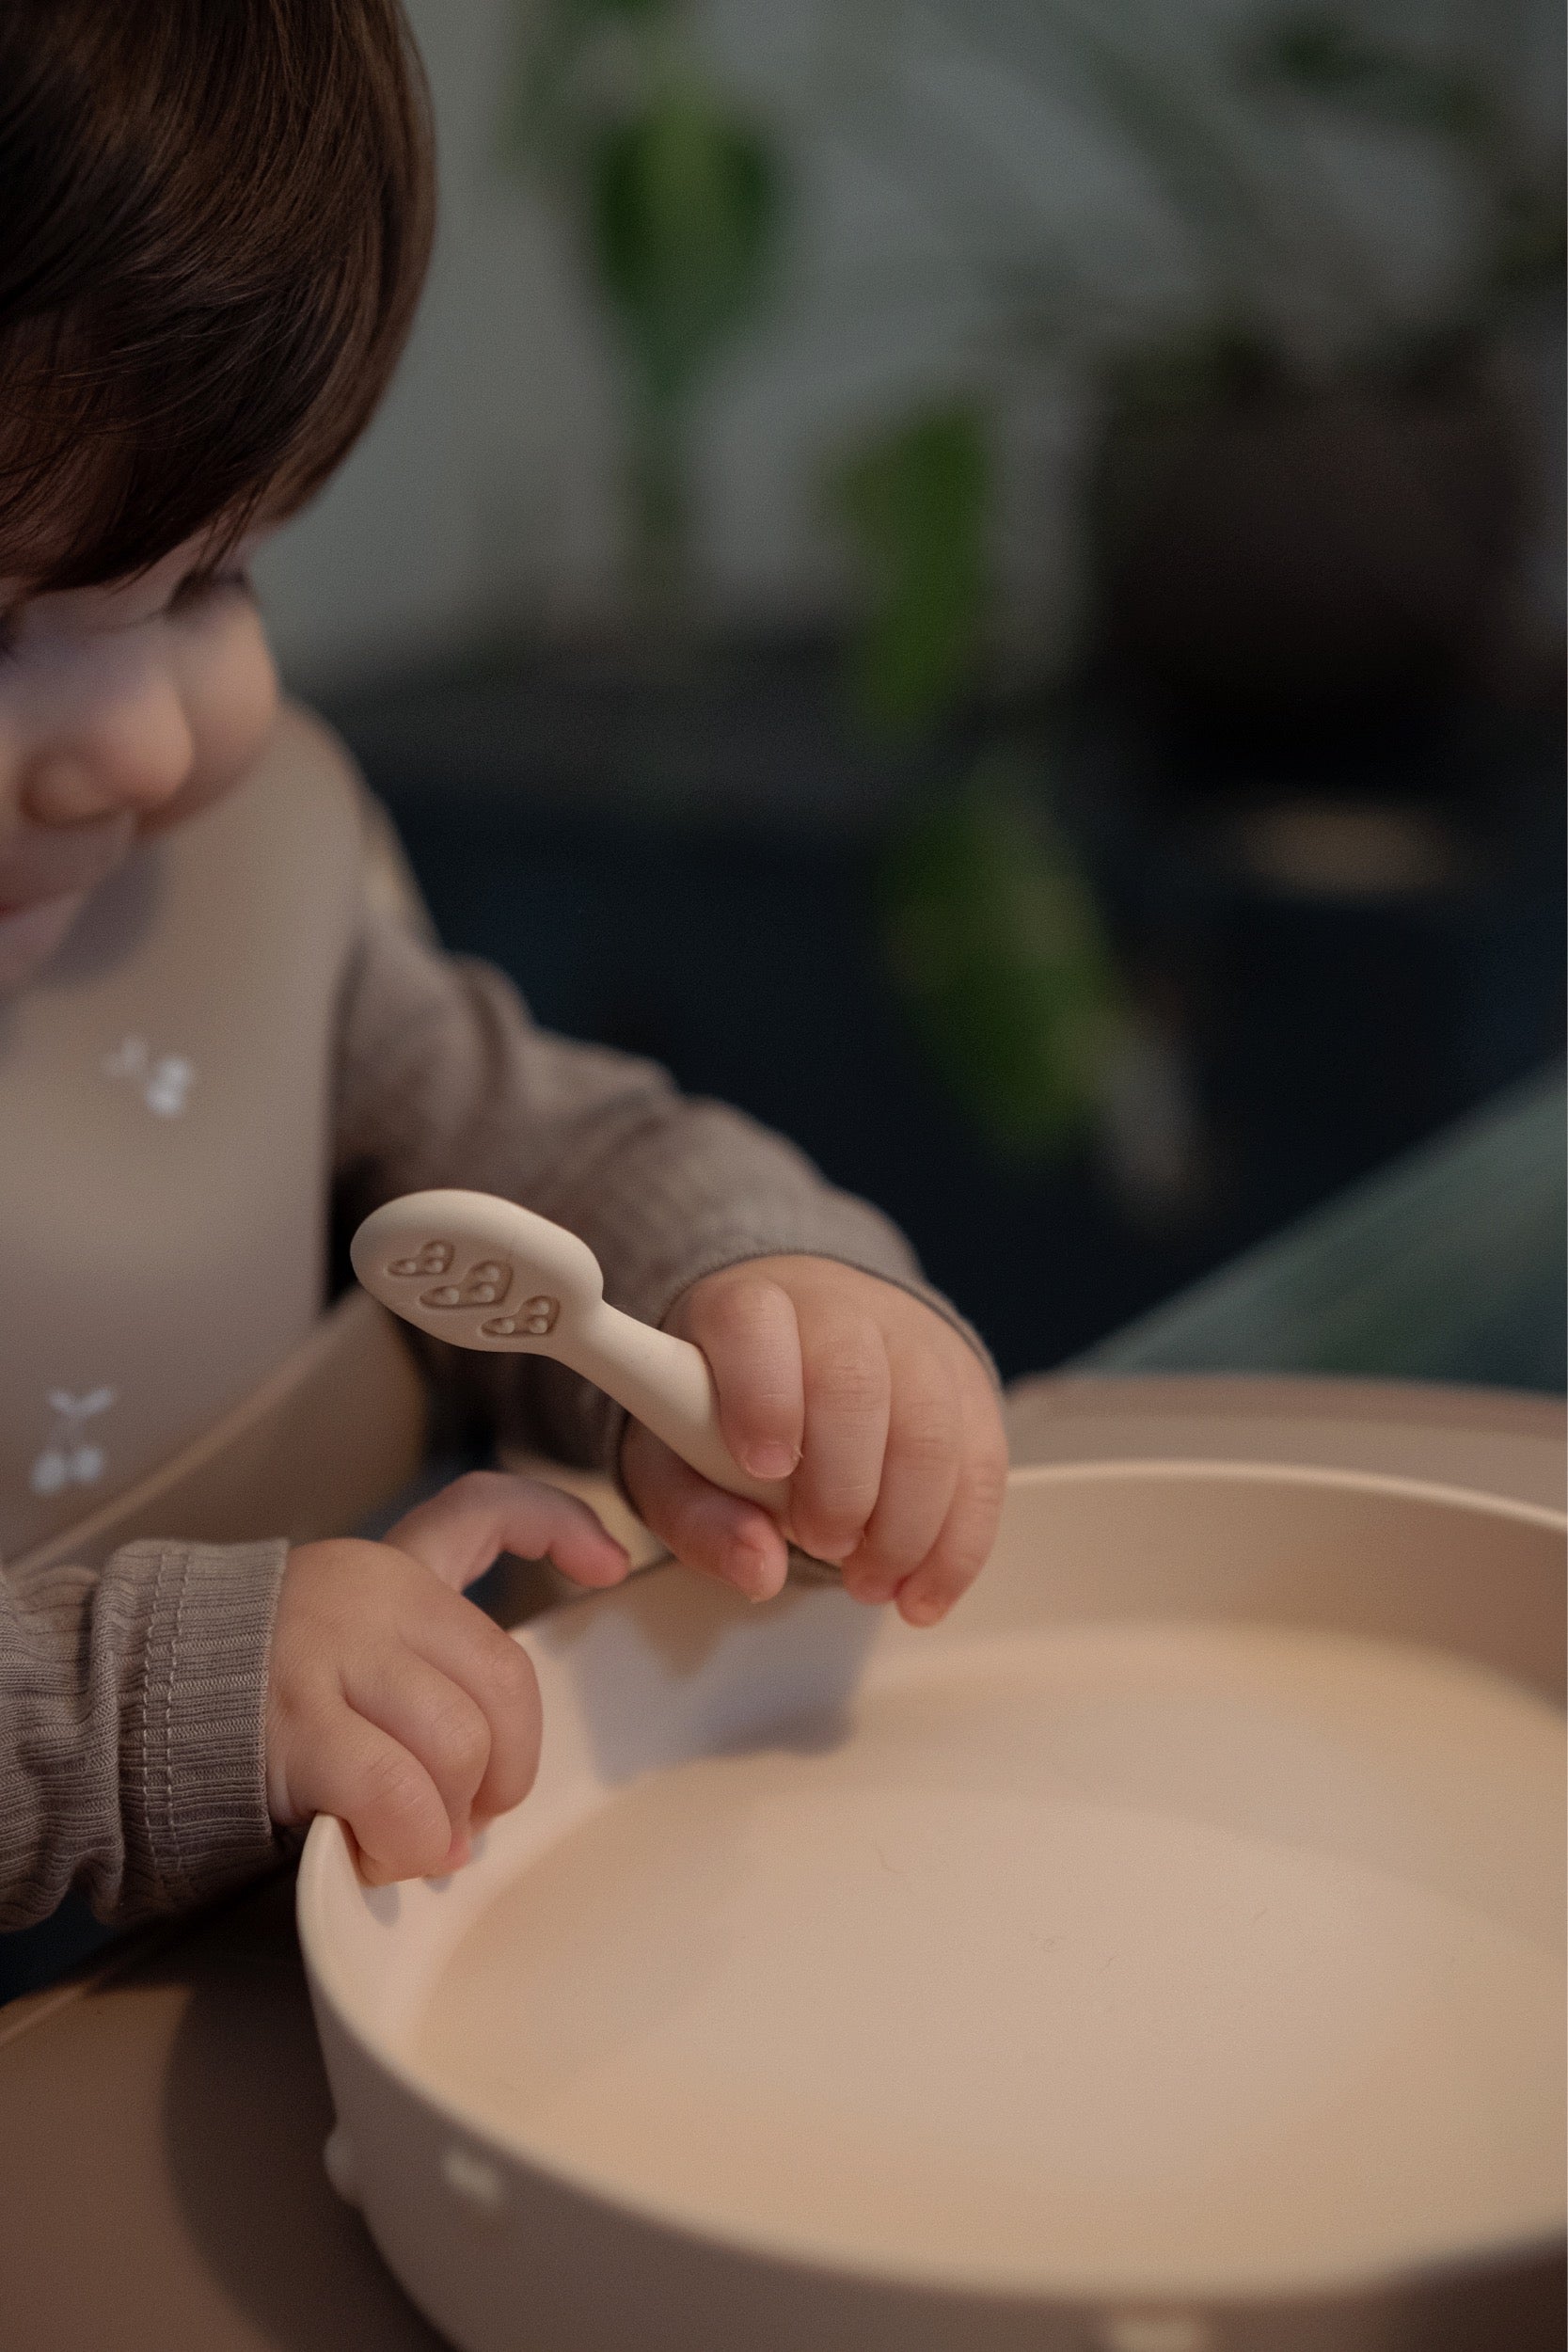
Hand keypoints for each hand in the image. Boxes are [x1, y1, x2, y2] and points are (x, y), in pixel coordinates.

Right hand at [265, 1472, 627, 1883]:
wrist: (117, 1707)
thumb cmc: (240, 1695)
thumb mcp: (335, 1647)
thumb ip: (414, 1678)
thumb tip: (480, 1786)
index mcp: (384, 1570)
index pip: (482, 1511)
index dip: (558, 1527)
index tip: (609, 1561)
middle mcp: (370, 1596)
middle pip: (504, 1678)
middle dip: (508, 1763)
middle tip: (474, 1807)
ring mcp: (334, 1656)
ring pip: (461, 1745)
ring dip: (450, 1817)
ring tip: (412, 1838)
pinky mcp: (302, 1726)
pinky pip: (402, 1797)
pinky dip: (410, 1842)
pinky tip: (388, 1853)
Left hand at [621, 1259, 1006, 1624]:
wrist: (800, 1347)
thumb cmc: (726, 1409)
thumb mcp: (672, 1461)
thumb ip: (695, 1515)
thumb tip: (760, 1569)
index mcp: (747, 1308)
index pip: (756, 1325)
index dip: (764, 1396)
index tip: (764, 1466)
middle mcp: (838, 1310)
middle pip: (857, 1383)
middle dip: (843, 1487)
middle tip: (819, 1545)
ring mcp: (913, 1343)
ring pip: (931, 1428)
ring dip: (905, 1528)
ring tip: (867, 1582)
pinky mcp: (966, 1387)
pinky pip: (983, 1466)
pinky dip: (957, 1545)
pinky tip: (921, 1593)